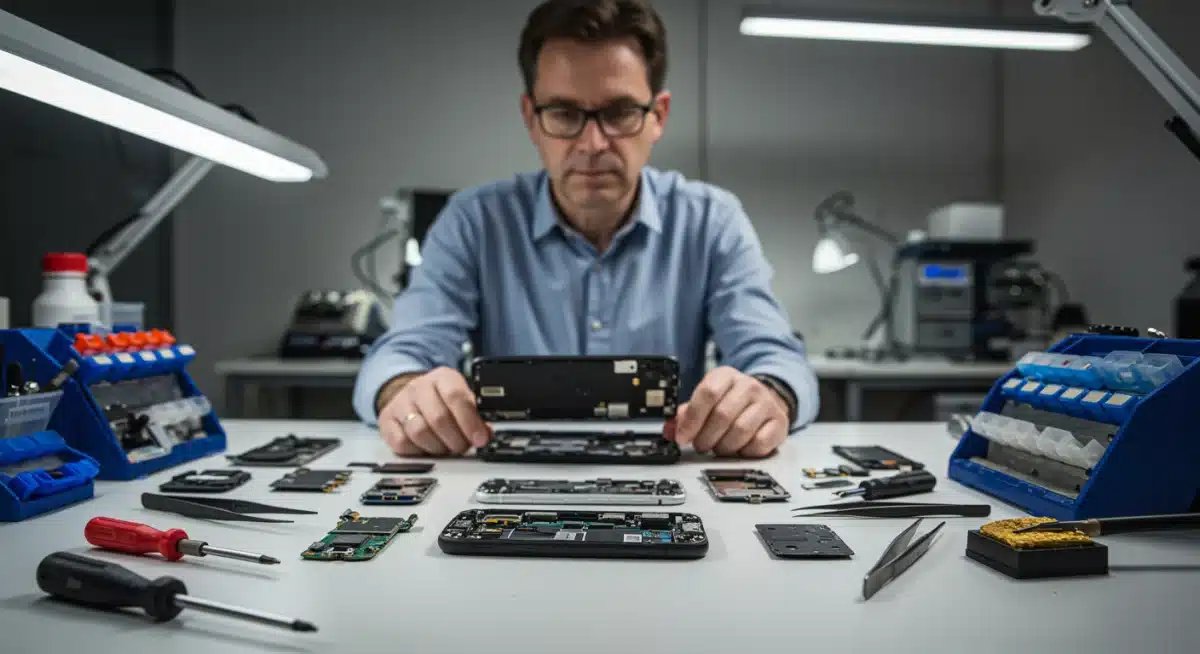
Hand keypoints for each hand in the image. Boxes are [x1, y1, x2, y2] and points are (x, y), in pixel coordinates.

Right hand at [378, 367, 490, 455]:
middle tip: (463, 447)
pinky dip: (417, 452)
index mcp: (443, 378)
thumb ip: (476, 416)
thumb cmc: (441, 400)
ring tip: (446, 448)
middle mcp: (419, 387)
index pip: (456, 397)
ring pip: (419, 432)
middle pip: (439, 418)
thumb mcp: (462, 400)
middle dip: (456, 440)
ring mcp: (400, 403)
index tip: (479, 439)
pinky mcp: (386, 420)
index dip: (470, 422)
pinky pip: (401, 443)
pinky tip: (426, 448)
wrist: (411, 396)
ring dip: (438, 447)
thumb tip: (486, 434)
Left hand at [669, 366, 788, 457]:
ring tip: (719, 447)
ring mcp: (766, 404)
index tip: (683, 437)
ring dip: (724, 447)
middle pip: (722, 415)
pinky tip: (739, 448)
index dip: (692, 419)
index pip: (707, 393)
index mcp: (726, 376)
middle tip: (701, 445)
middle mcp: (748, 386)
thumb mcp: (707, 401)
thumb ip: (686, 415)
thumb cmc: (731, 402)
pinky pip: (759, 444)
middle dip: (706, 437)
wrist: (766, 399)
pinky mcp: (779, 423)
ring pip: (740, 431)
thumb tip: (670, 431)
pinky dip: (744, 452)